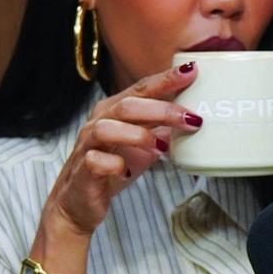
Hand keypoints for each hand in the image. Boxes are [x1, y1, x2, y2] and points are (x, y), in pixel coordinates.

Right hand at [45, 63, 201, 236]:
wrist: (80, 202)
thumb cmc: (110, 169)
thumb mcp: (143, 147)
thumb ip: (163, 131)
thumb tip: (192, 119)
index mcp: (113, 111)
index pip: (141, 89)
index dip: (165, 80)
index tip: (192, 72)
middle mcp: (98, 122)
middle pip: (128, 106)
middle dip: (162, 109)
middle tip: (191, 119)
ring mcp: (87, 145)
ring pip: (108, 128)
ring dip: (139, 135)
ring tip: (162, 148)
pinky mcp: (83, 170)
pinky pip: (95, 161)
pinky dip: (114, 164)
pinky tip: (127, 171)